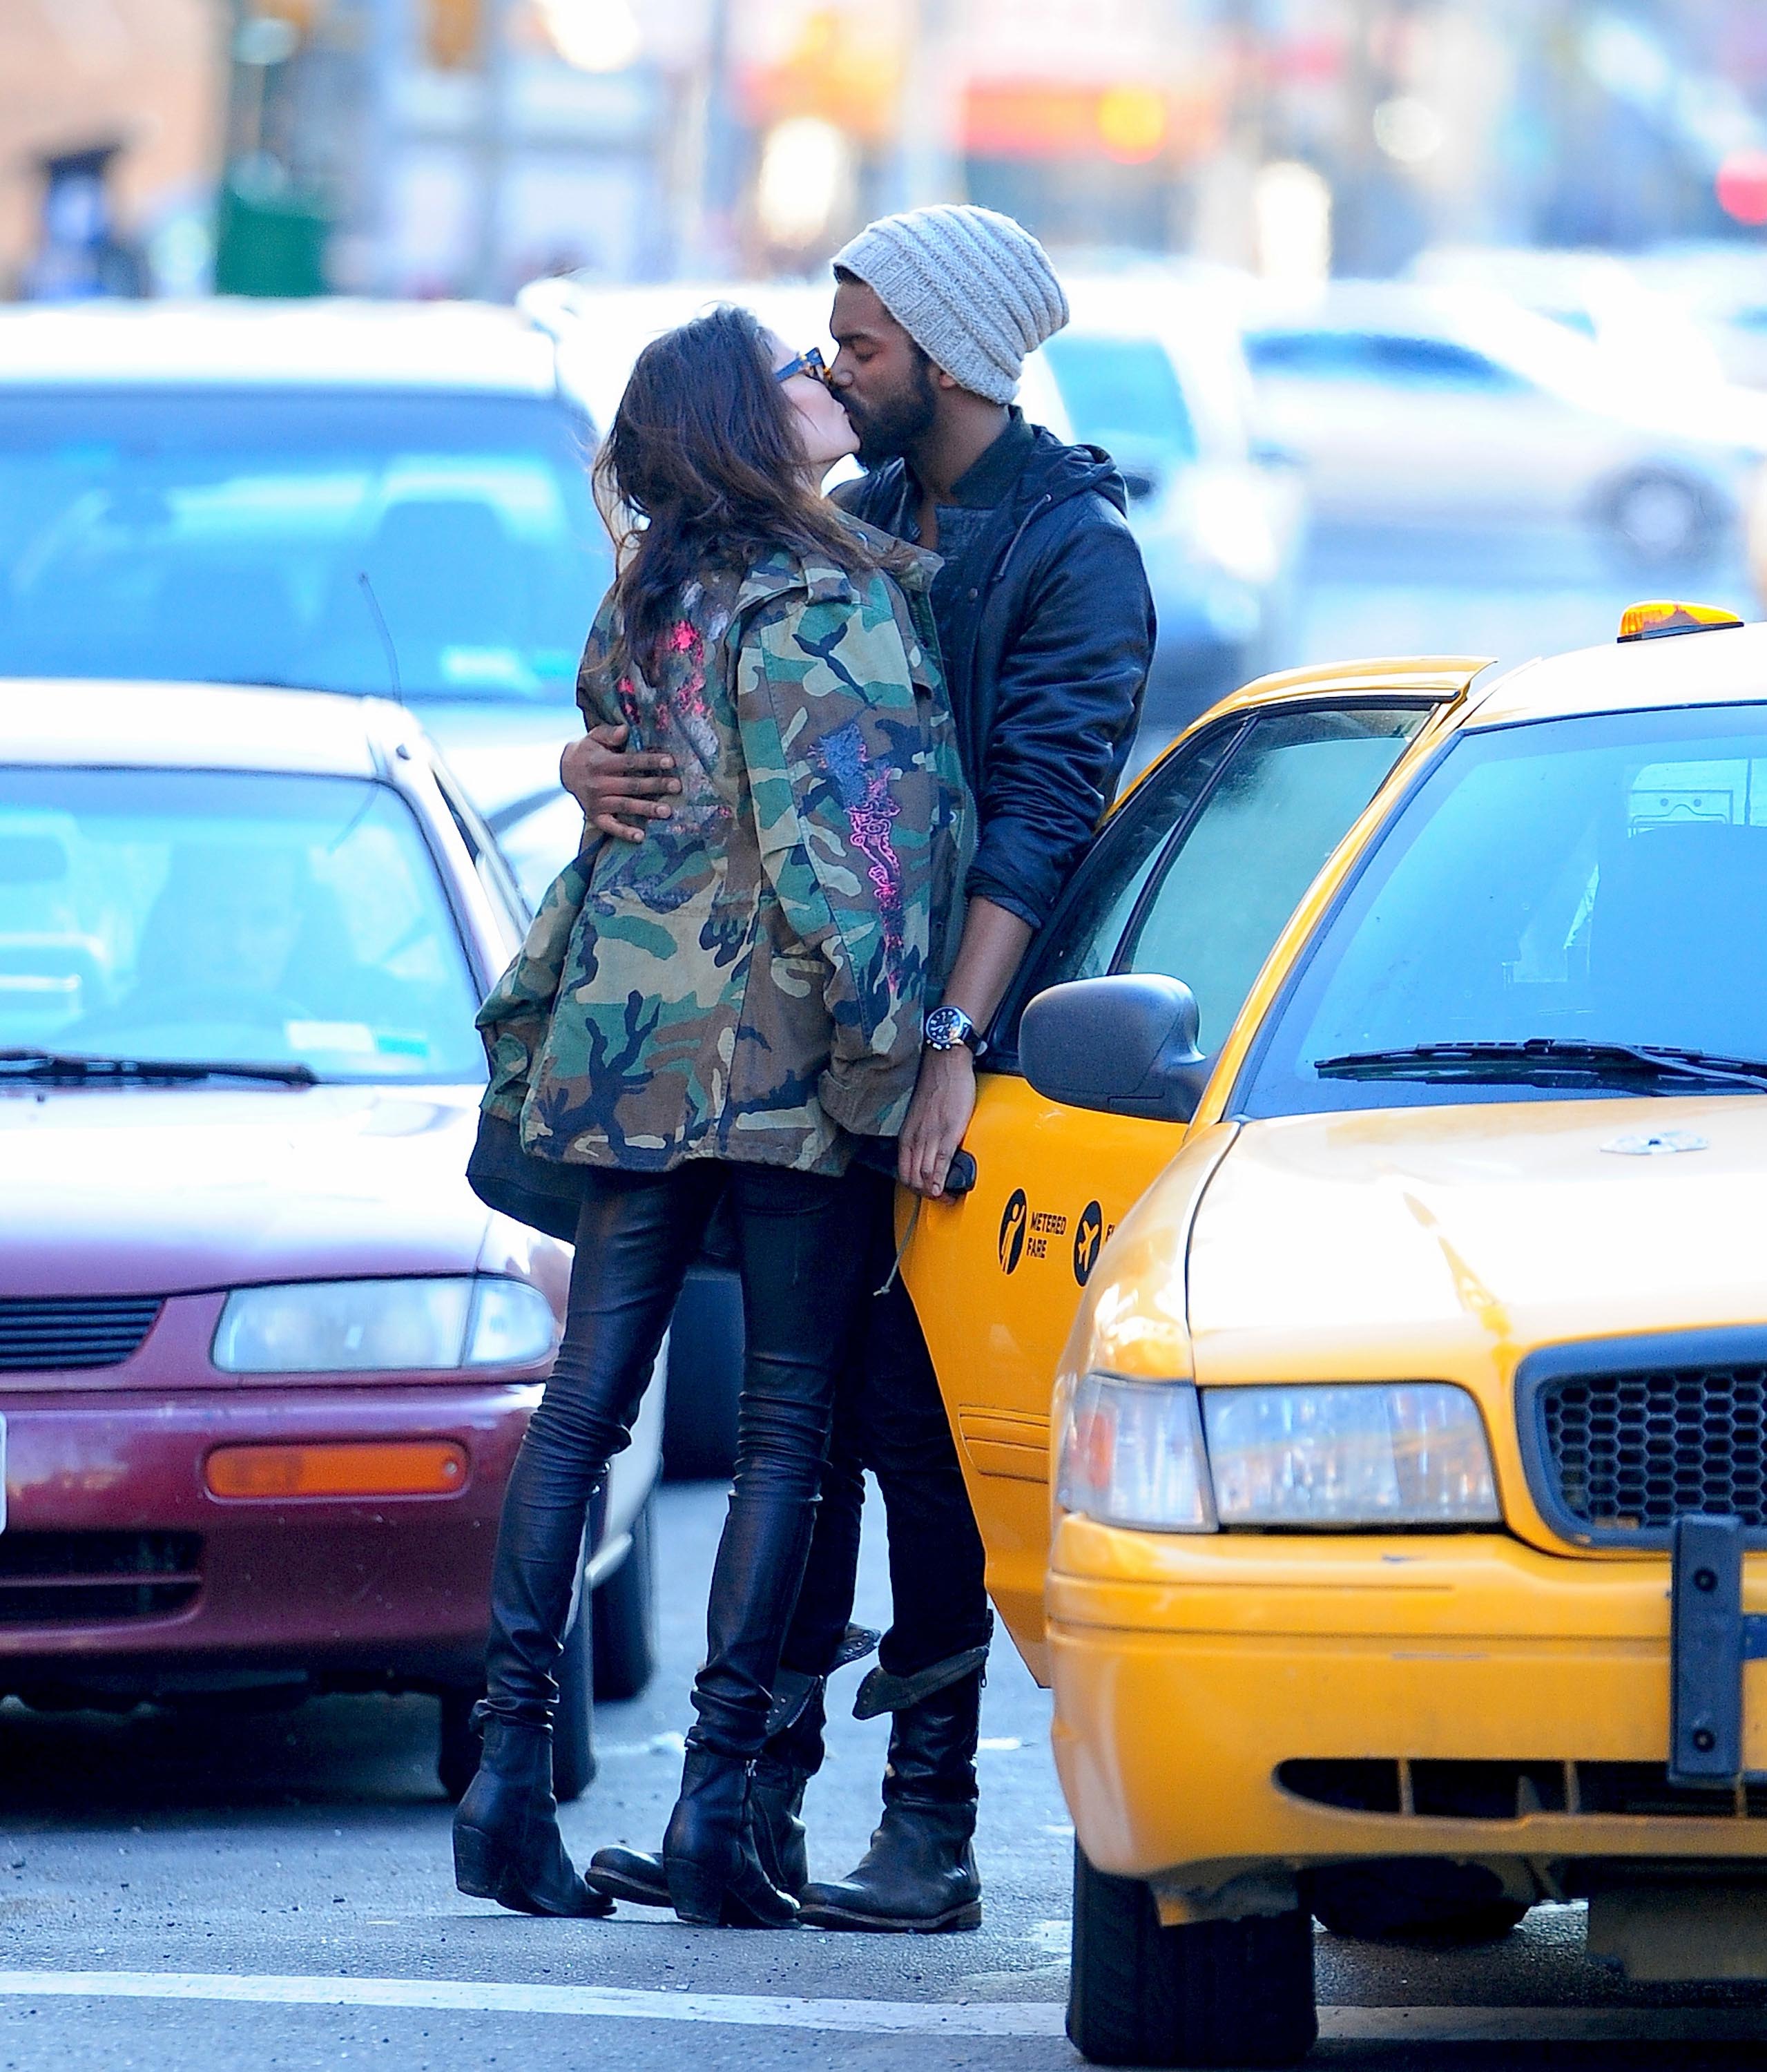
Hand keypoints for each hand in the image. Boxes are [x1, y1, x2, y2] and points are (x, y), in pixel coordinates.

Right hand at [560, 723, 679, 844]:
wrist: (565, 771)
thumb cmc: (588, 751)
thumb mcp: (594, 737)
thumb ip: (609, 733)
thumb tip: (625, 730)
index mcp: (601, 763)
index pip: (630, 762)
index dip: (650, 761)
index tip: (671, 761)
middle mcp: (599, 784)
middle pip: (632, 785)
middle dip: (656, 785)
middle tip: (676, 786)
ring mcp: (597, 802)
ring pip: (626, 806)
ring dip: (647, 809)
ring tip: (667, 811)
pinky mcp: (596, 816)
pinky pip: (611, 826)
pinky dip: (625, 833)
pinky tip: (641, 837)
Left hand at [897, 1045, 975, 1198]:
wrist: (945, 1063)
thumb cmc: (935, 1086)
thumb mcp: (920, 1116)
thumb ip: (921, 1136)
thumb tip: (927, 1154)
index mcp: (907, 1135)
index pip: (903, 1172)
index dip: (913, 1189)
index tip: (926, 1193)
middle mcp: (915, 1137)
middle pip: (911, 1178)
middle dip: (923, 1194)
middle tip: (938, 1199)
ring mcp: (930, 1135)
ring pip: (924, 1175)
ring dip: (934, 1192)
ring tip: (945, 1197)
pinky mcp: (948, 1131)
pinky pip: (941, 1162)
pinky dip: (941, 1180)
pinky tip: (945, 1188)